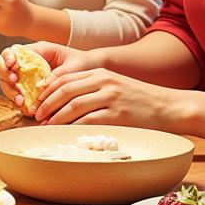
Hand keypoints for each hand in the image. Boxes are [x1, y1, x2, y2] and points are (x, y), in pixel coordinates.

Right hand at [0, 42, 96, 114]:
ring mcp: (27, 78)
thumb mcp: (72, 67)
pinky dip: (19, 103)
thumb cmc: (83, 65)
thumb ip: (57, 75)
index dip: (8, 58)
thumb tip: (41, 88)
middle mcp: (28, 63)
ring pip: (6, 82)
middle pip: (2, 65)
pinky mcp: (30, 92)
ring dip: (10, 91)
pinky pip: (18, 96)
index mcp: (37, 51)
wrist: (93, 73)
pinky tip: (27, 108)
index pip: (13, 51)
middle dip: (4, 75)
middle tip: (14, 83)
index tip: (14, 67)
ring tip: (21, 100)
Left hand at [32, 67, 177, 128]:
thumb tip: (64, 101)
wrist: (168, 106)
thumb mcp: (114, 84)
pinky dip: (73, 127)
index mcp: (100, 72)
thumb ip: (92, 87)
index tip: (37, 100)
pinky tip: (65, 132)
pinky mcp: (118, 115)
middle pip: (65, 90)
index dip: (47, 89)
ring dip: (56, 117)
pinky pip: (89, 121)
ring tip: (46, 125)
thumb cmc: (139, 99)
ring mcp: (111, 97)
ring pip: (74, 105)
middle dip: (47, 103)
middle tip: (36, 115)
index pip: (65, 77)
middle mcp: (103, 81)